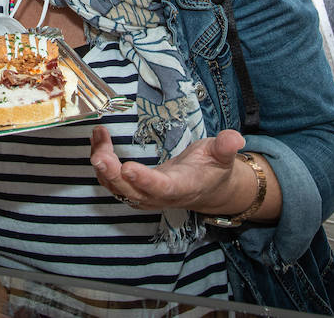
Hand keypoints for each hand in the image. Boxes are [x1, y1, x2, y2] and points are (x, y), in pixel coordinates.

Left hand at [90, 125, 275, 217]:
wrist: (207, 188)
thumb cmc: (213, 169)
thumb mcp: (223, 156)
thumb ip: (226, 147)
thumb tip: (235, 138)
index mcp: (182, 187)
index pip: (162, 188)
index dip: (145, 181)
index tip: (129, 168)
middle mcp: (160, 195)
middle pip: (132, 192)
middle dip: (113, 176)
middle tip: (99, 156)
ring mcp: (145, 195)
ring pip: (117, 187)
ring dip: (103, 165)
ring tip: (98, 137)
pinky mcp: (134, 189)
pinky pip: (112, 179)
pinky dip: (102, 161)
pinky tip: (98, 139)